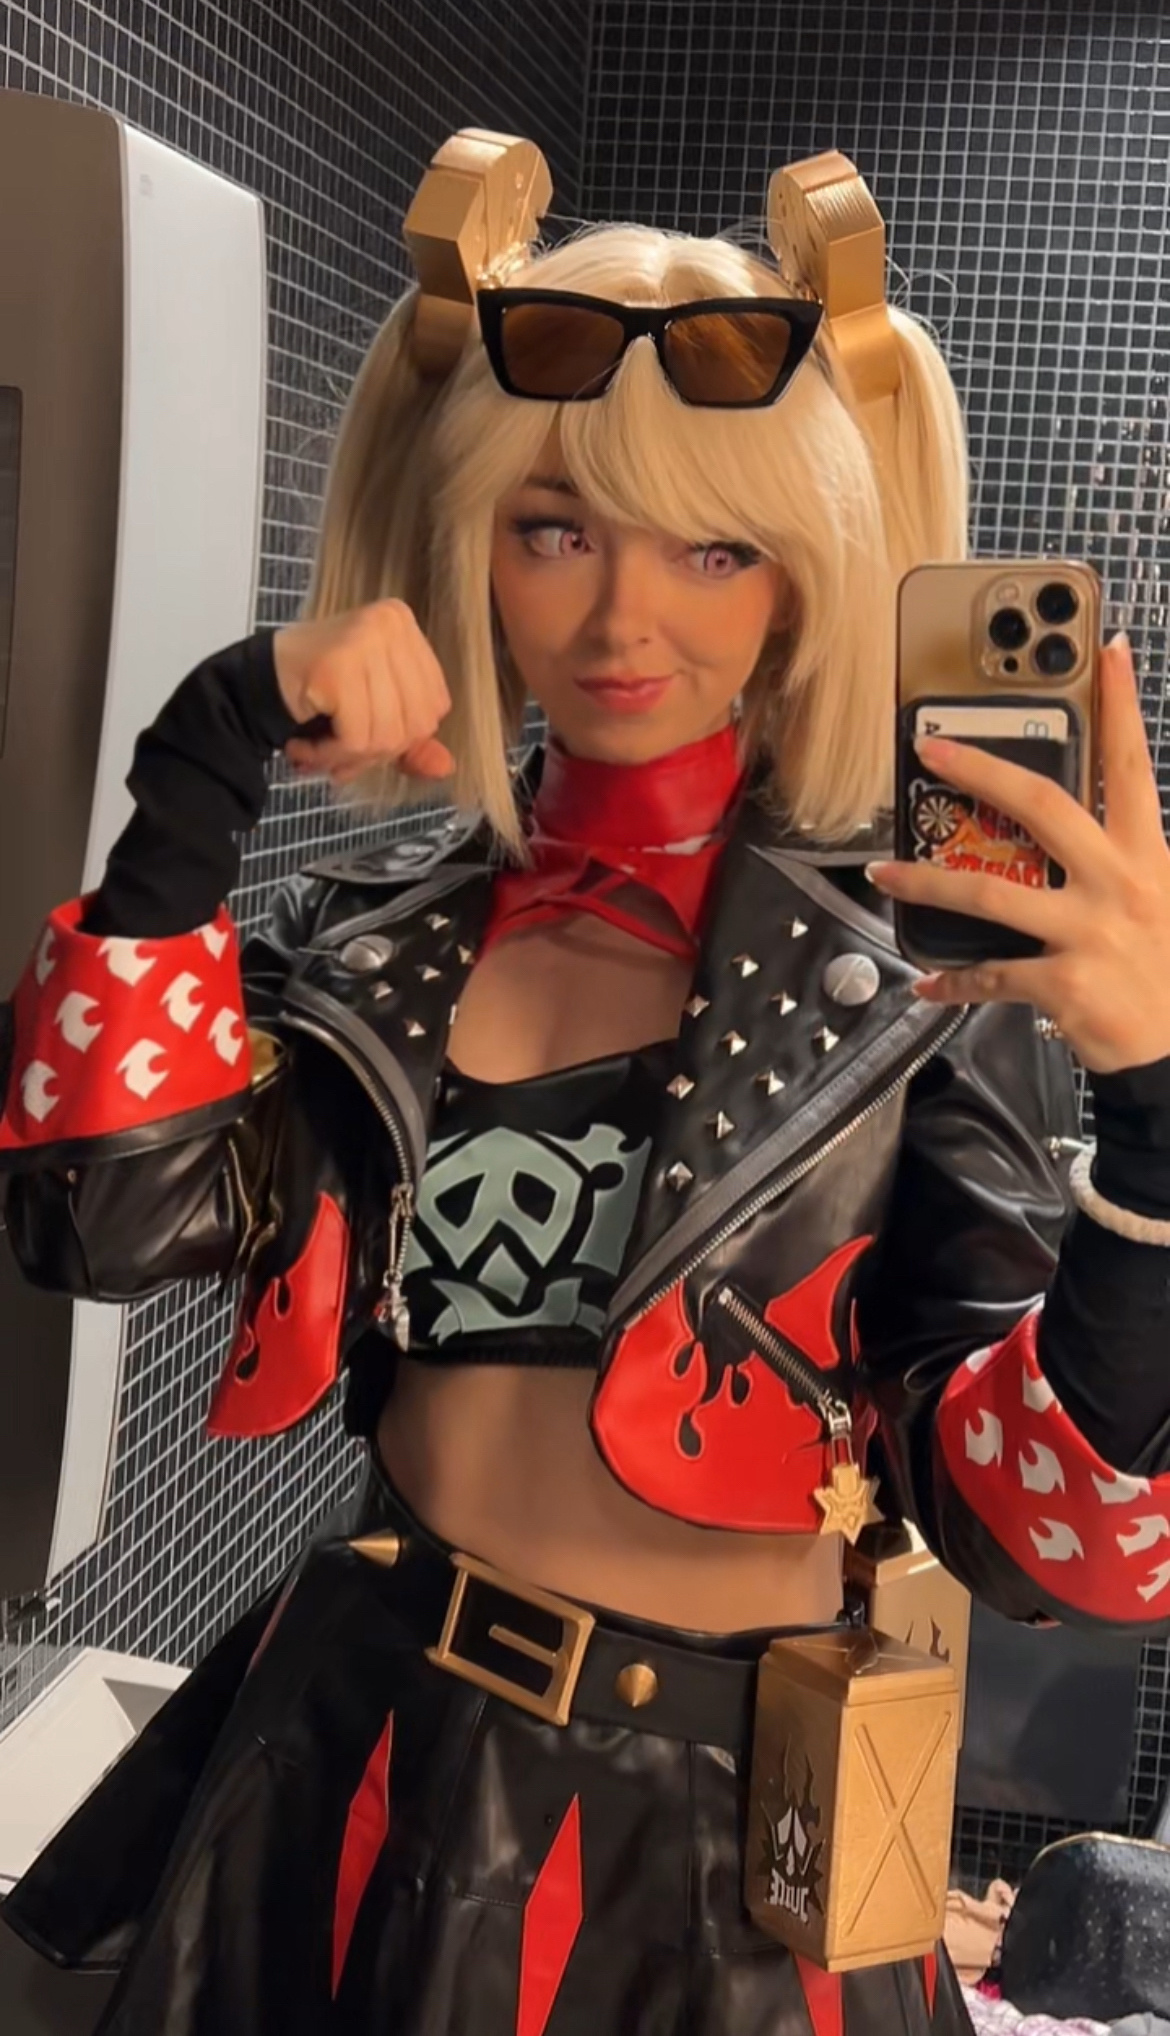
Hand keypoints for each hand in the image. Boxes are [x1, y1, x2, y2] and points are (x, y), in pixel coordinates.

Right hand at [273, 599, 453, 785]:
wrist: (249, 681)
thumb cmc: (314, 691)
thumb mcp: (372, 711)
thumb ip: (410, 740)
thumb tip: (445, 767)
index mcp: (404, 625)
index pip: (435, 704)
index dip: (403, 738)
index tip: (365, 742)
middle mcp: (389, 624)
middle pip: (416, 722)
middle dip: (377, 753)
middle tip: (338, 754)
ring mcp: (365, 639)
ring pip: (387, 735)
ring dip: (348, 758)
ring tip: (317, 751)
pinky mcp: (338, 664)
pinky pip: (357, 737)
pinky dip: (330, 755)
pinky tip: (304, 748)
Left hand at [865, 634, 1169, 1074]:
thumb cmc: (1168, 970)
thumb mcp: (1163, 899)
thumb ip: (1125, 859)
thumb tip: (1076, 828)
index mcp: (1148, 856)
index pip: (1132, 766)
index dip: (1121, 706)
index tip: (1108, 651)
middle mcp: (1120, 884)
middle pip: (1043, 808)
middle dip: (981, 770)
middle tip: (930, 746)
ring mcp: (1091, 934)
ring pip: (991, 894)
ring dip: (928, 880)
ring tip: (883, 870)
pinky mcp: (1066, 983)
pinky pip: (992, 974)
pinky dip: (954, 980)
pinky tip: (926, 983)